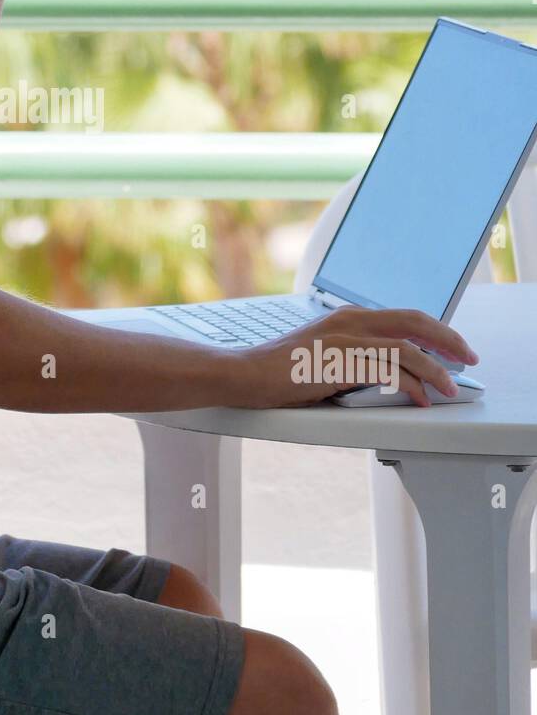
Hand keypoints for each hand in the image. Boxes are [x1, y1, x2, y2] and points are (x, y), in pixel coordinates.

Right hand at [226, 307, 478, 409]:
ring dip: (436, 369)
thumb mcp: (324, 356)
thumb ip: (356, 358)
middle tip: (468, 358)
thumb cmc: (280, 372)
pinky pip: (389, 370)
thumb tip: (391, 374)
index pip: (404, 316)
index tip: (453, 347)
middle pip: (415, 322)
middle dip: (448, 340)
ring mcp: (345, 338)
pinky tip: (420, 398)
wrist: (246, 374)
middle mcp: (349, 320)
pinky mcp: (341, 360)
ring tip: (450, 388)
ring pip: (408, 348)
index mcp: (347, 316)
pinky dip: (412, 385)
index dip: (435, 330)